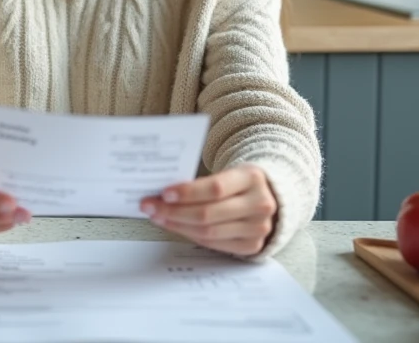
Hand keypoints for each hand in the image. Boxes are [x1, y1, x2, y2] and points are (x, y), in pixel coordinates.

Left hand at [140, 164, 277, 256]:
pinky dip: (190, 235)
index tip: (163, 194)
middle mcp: (259, 204)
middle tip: (150, 207)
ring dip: (177, 225)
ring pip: (208, 232)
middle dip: (173, 212)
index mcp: (252, 178)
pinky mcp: (252, 245)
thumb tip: (163, 193)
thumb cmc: (239, 182)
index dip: (187, 193)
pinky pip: (213, 244)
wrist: (268, 197)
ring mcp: (258, 228)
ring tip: (158, 217)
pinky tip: (175, 226)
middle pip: (208, 214)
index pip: (215, 188)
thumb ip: (202, 182)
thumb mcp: (228, 172)